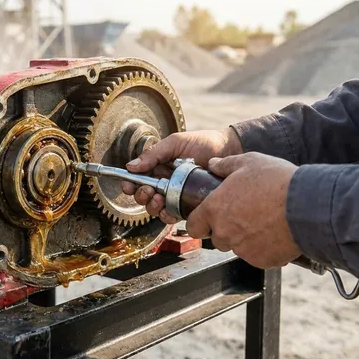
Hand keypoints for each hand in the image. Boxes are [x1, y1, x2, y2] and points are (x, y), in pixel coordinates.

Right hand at [121, 128, 242, 222]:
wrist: (230, 150)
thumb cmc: (203, 143)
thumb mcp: (175, 143)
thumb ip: (153, 154)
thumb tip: (130, 166)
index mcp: (158, 167)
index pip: (138, 179)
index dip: (130, 184)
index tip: (128, 185)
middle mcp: (165, 183)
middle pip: (144, 196)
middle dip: (141, 196)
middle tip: (148, 190)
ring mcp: (176, 195)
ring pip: (156, 208)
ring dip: (152, 206)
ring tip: (159, 198)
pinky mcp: (189, 206)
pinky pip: (173, 216)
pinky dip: (166, 216)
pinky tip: (168, 210)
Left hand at [186, 152, 301, 268]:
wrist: (306, 206)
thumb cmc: (277, 181)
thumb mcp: (249, 162)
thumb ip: (226, 165)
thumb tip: (213, 164)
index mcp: (215, 209)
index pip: (194, 226)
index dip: (201, 222)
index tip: (209, 219)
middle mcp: (225, 232)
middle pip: (217, 238)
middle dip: (226, 230)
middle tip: (244, 216)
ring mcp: (242, 249)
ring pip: (237, 247)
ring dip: (245, 239)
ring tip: (263, 222)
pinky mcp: (261, 260)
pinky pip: (256, 256)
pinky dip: (263, 249)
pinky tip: (274, 233)